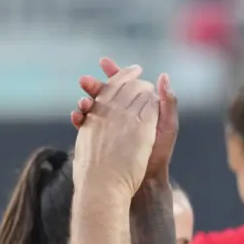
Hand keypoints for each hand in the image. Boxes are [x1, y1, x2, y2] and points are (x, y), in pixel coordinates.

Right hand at [71, 61, 158, 197]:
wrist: (145, 181)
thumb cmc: (158, 154)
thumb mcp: (166, 128)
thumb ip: (167, 103)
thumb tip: (163, 76)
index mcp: (137, 107)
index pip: (124, 83)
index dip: (115, 72)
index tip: (104, 63)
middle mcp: (121, 114)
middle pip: (104, 92)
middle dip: (94, 84)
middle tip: (84, 81)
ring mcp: (108, 126)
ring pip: (92, 107)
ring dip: (84, 100)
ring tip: (82, 101)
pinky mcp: (98, 139)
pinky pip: (85, 124)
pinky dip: (79, 118)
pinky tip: (77, 117)